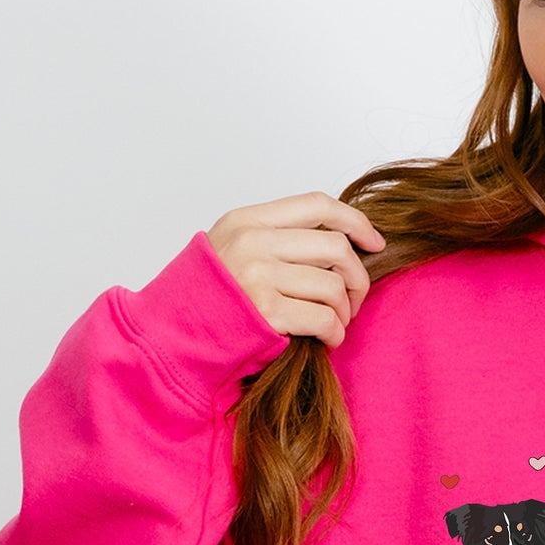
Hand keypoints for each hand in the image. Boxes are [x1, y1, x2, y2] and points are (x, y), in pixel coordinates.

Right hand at [206, 192, 385, 348]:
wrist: (170, 336)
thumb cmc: (207, 299)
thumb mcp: (232, 250)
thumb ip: (275, 238)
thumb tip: (336, 243)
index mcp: (247, 221)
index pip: (317, 205)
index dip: (355, 222)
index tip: (374, 243)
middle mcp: (253, 242)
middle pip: (335, 247)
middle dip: (356, 277)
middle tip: (352, 300)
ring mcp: (258, 276)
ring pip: (333, 286)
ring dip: (344, 311)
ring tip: (334, 323)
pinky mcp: (266, 312)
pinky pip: (324, 319)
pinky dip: (334, 333)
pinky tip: (326, 339)